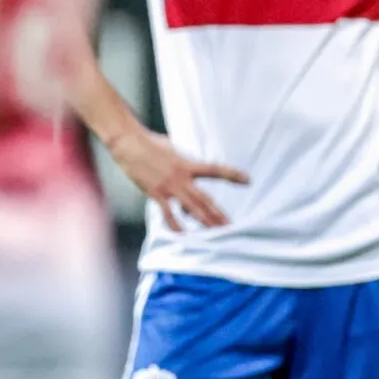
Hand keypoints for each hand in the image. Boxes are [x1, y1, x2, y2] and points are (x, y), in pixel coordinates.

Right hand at [107, 130, 248, 231]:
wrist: (130, 143)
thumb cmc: (152, 144)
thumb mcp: (175, 151)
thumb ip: (186, 163)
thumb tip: (192, 172)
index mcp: (189, 163)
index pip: (216, 169)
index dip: (232, 174)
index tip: (248, 180)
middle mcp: (182, 177)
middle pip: (205, 198)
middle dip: (219, 213)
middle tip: (232, 226)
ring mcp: (169, 187)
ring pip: (191, 208)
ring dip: (204, 221)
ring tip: (215, 233)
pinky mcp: (155, 193)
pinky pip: (168, 213)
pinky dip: (176, 225)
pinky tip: (183, 235)